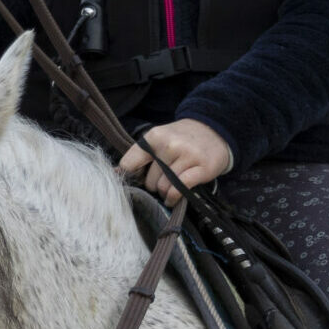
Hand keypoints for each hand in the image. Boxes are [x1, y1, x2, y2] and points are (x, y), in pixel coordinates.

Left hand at [117, 119, 233, 204]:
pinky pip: (179, 190)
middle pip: (149, 181)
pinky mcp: (201, 168)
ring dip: (165, 193)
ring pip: (163, 187)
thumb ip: (138, 155)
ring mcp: (187, 156)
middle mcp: (169, 145)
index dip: (131, 177)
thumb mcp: (159, 139)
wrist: (214, 130)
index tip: (137, 180)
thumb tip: (114, 173)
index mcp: (154, 137)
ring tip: (170, 187)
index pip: (129, 164)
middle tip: (162, 180)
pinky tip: (172, 198)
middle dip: (153, 185)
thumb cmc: (182, 139)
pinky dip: (173, 198)